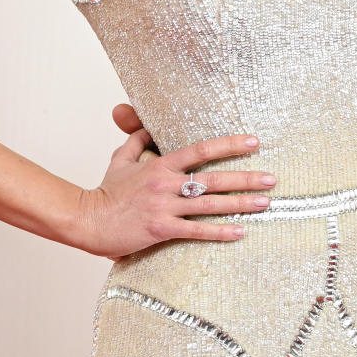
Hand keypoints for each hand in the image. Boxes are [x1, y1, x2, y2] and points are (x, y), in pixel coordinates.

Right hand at [72, 126, 275, 258]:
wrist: (85, 220)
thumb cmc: (105, 192)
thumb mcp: (120, 159)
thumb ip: (136, 140)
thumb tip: (144, 123)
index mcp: (160, 165)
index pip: (201, 149)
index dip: (230, 144)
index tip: (254, 142)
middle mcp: (166, 184)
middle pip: (214, 178)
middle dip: (246, 178)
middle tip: (271, 179)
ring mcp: (164, 207)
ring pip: (210, 204)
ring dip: (240, 204)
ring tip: (265, 203)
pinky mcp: (160, 230)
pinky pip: (196, 232)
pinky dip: (219, 232)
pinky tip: (239, 232)